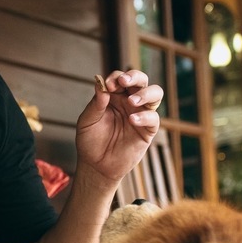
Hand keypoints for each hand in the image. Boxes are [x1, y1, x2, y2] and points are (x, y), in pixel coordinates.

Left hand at [75, 70, 162, 184]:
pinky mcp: (148, 129)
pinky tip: (133, 120)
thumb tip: (101, 85)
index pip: (120, 78)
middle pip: (141, 80)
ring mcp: (140, 113)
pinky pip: (153, 118)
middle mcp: (129, 101)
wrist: (96, 165)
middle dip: (135, 77)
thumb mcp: (87, 122)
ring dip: (145, 93)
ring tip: (132, 101)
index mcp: (114, 96)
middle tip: (124, 82)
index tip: (109, 85)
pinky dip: (145, 116)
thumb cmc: (90, 141)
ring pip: (154, 94)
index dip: (116, 77)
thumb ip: (95, 105)